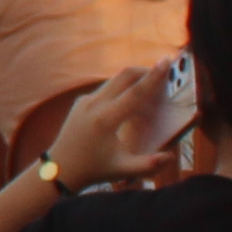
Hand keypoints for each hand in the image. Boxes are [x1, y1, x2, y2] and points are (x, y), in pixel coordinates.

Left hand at [46, 68, 176, 189]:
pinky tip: (130, 100)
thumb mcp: (123, 170)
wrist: (60, 168)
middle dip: (145, 71)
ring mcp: (85, 100)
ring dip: (134, 79)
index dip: (153, 77)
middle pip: (124, 76)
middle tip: (165, 73)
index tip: (166, 60)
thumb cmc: (95, 170)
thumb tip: (171, 156)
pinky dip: (121, 88)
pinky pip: (105, 88)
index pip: (135, 92)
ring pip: (114, 80)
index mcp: (106, 119)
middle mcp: (94, 105)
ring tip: (151, 87)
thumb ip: (149, 164)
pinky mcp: (81, 101)